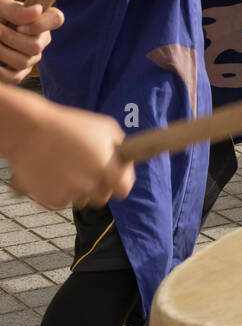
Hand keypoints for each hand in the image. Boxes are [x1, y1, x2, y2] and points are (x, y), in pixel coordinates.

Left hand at [0, 0, 63, 84]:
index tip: (19, 26)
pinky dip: (2, 71)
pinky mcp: (20, 72)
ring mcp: (32, 57)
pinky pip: (15, 77)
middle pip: (36, 46)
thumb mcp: (1, 7)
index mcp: (42, 19)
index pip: (56, 19)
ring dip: (2, 51)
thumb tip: (38, 10)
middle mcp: (41, 40)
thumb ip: (16, 10)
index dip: (40, 25)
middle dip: (10, 38)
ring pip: (23, 61)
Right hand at [10, 100, 133, 209]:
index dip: (121, 184)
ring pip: (83, 200)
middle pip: (103, 197)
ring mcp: (69, 193)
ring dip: (80, 189)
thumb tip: (127, 162)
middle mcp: (88, 182)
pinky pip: (64, 200)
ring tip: (69, 168)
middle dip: (100, 186)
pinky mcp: (51, 199)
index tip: (116, 179)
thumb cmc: (68, 125)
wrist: (29, 131)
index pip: (123, 189)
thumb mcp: (104, 127)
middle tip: (89, 171)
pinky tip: (55, 173)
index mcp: (105, 164)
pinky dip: (61, 190)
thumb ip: (121, 146)